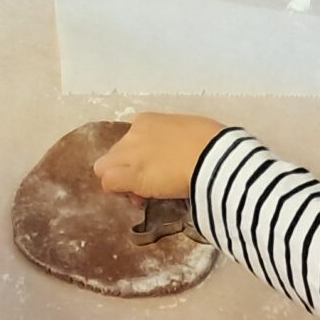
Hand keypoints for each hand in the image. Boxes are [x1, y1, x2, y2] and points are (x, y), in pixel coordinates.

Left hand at [92, 112, 223, 201]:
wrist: (214, 157)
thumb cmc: (214, 145)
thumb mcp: (191, 132)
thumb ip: (176, 140)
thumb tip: (180, 152)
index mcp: (147, 121)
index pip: (130, 140)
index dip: (139, 158)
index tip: (156, 170)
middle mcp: (132, 133)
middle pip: (115, 155)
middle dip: (128, 170)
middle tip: (150, 185)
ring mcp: (128, 153)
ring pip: (105, 169)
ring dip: (121, 182)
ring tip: (144, 193)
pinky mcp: (129, 174)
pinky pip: (108, 183)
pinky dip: (119, 192)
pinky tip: (139, 198)